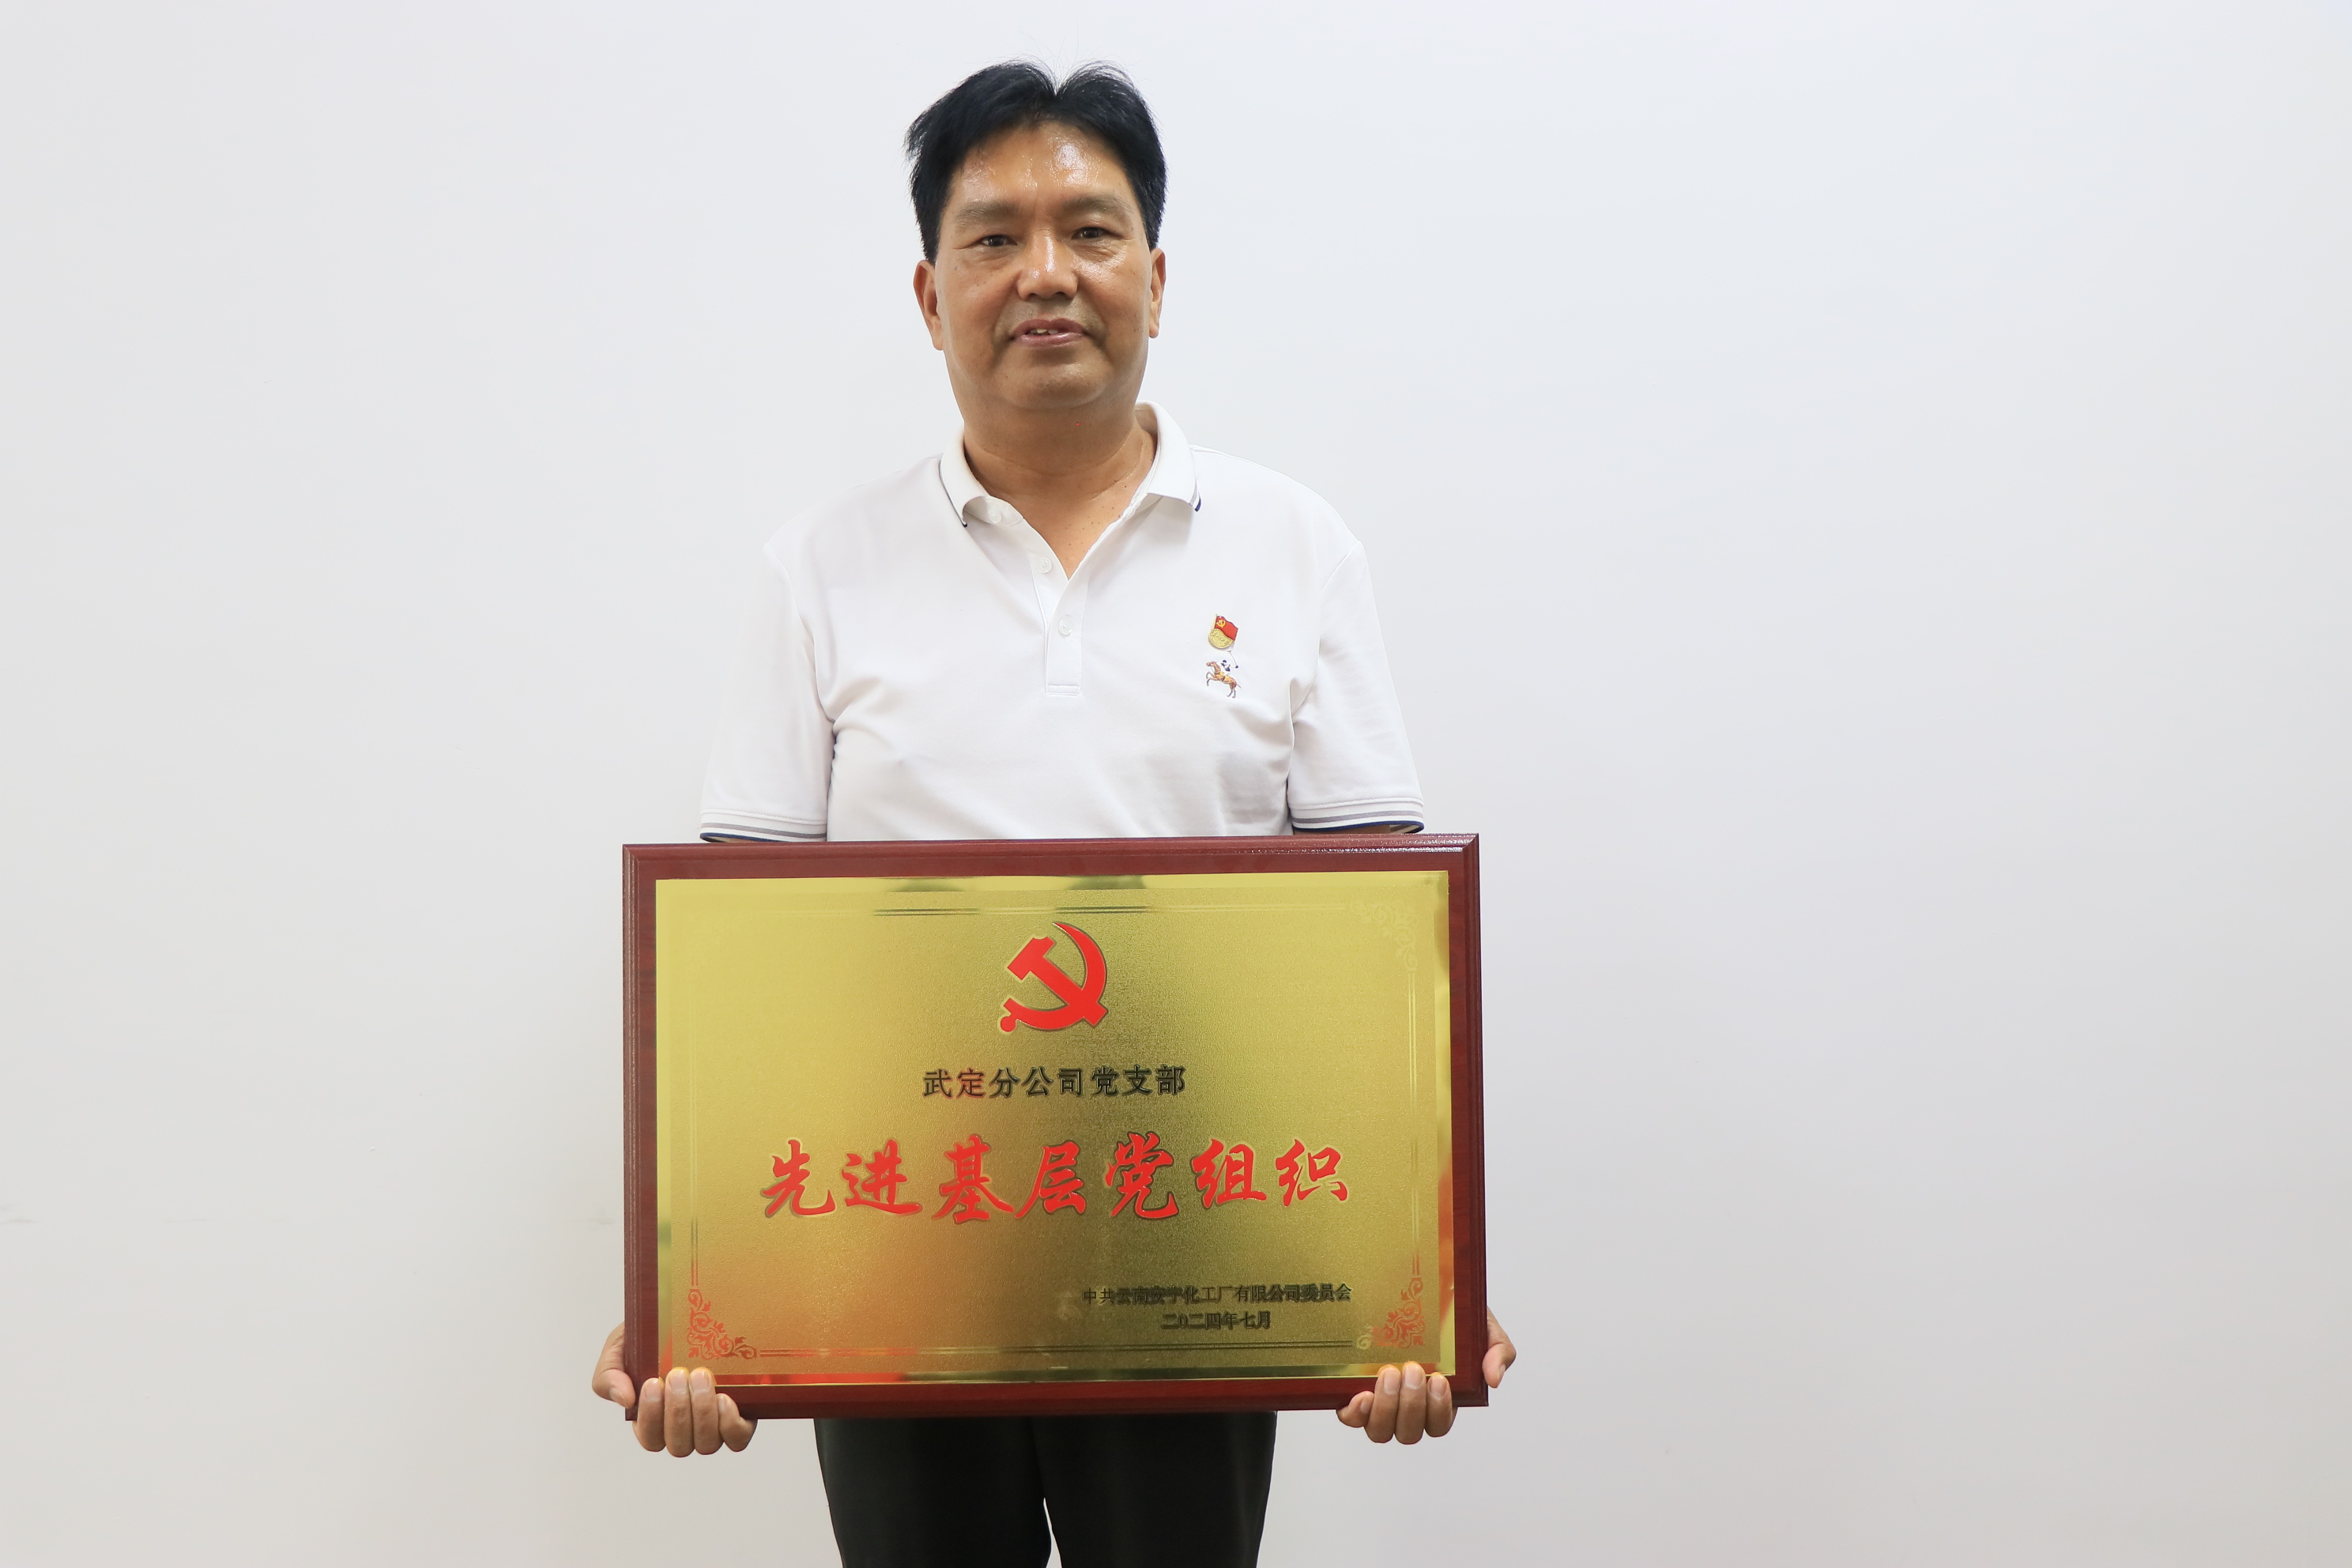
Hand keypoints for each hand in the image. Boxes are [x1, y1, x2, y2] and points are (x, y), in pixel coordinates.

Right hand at [591, 1322, 757, 1454]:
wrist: (689, 1315)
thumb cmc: (652, 1337)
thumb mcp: (620, 1348)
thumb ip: (608, 1374)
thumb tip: (624, 1399)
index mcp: (652, 1420)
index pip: (650, 1438)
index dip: (651, 1417)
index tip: (653, 1383)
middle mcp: (683, 1429)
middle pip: (678, 1445)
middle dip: (677, 1411)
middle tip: (678, 1374)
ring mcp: (712, 1426)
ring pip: (706, 1444)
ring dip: (702, 1412)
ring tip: (700, 1376)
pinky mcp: (739, 1416)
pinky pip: (737, 1438)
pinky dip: (730, 1424)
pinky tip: (724, 1398)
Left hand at [1337, 1308, 1514, 1443]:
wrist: (1418, 1287)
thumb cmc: (1450, 1314)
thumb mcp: (1482, 1327)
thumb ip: (1498, 1350)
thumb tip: (1494, 1378)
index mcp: (1438, 1399)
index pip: (1439, 1424)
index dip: (1438, 1410)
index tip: (1439, 1380)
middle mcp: (1408, 1405)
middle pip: (1409, 1432)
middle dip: (1412, 1406)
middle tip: (1413, 1369)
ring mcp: (1380, 1400)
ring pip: (1381, 1431)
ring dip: (1387, 1408)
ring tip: (1390, 1372)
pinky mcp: (1354, 1391)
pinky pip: (1353, 1417)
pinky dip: (1356, 1413)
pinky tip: (1361, 1394)